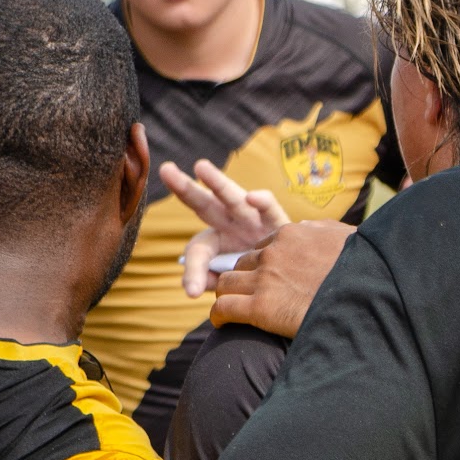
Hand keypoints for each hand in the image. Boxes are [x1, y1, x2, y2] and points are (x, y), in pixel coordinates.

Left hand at [164, 159, 292, 296]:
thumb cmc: (258, 276)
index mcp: (215, 241)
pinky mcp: (277, 222)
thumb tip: (193, 288)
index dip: (193, 271)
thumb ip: (211, 282)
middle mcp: (231, 224)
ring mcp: (253, 220)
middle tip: (165, 170)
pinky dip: (262, 200)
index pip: (198, 250)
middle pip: (205, 205)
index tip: (191, 292)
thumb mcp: (234, 283)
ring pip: (233, 199)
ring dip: (217, 182)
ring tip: (201, 167)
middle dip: (185, 188)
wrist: (294, 276)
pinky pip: (269, 207)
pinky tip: (253, 196)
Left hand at [209, 220, 351, 338]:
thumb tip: (318, 231)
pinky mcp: (260, 307)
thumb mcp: (348, 238)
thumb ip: (326, 231)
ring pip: (226, 283)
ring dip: (228, 295)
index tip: (269, 278)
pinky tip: (223, 323)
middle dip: (244, 279)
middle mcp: (273, 253)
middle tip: (250, 295)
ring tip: (233, 309)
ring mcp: (264, 279)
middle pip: (242, 263)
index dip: (264, 263)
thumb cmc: (365, 271)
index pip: (264, 246)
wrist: (367, 298)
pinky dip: (219, 316)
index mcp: (292, 234)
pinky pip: (223, 308)